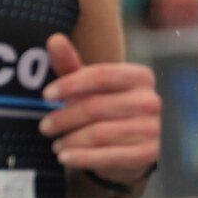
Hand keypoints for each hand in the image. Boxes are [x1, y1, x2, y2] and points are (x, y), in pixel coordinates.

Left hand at [39, 32, 160, 182]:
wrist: (128, 146)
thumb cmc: (104, 108)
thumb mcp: (87, 86)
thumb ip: (70, 64)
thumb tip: (54, 39)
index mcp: (140, 76)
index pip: (102, 75)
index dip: (71, 84)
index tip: (46, 95)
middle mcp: (150, 100)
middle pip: (97, 106)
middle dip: (65, 117)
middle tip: (45, 126)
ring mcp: (152, 128)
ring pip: (100, 133)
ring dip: (71, 140)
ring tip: (55, 144)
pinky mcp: (148, 153)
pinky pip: (109, 156)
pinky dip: (82, 158)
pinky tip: (65, 157)